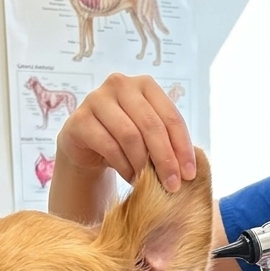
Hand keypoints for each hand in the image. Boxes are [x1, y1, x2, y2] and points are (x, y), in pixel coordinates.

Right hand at [56, 73, 195, 190]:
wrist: (88, 146)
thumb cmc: (125, 140)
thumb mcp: (150, 138)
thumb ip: (168, 143)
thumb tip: (189, 170)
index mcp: (145, 85)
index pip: (171, 117)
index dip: (183, 147)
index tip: (190, 174)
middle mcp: (120, 84)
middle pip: (151, 126)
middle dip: (165, 159)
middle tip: (172, 186)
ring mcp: (97, 99)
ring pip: (129, 136)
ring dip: (142, 164)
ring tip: (147, 182)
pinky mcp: (80, 119)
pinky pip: (108, 146)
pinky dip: (123, 166)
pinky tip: (130, 178)